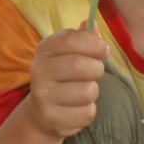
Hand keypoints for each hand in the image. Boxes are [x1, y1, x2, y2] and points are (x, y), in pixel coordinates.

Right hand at [28, 23, 108, 138]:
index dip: (93, 43)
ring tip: (83, 90)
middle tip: (95, 71)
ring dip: (93, 91)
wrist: (41, 112)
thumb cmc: (64, 74)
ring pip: (87, 91)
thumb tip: (92, 23)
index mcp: (45, 49)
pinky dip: (88, 110)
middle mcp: (39, 71)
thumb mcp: (70, 52)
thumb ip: (83, 38)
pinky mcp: (51, 119)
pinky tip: (77, 108)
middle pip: (79, 65)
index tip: (104, 50)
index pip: (70, 38)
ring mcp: (43, 97)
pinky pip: (86, 113)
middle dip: (97, 68)